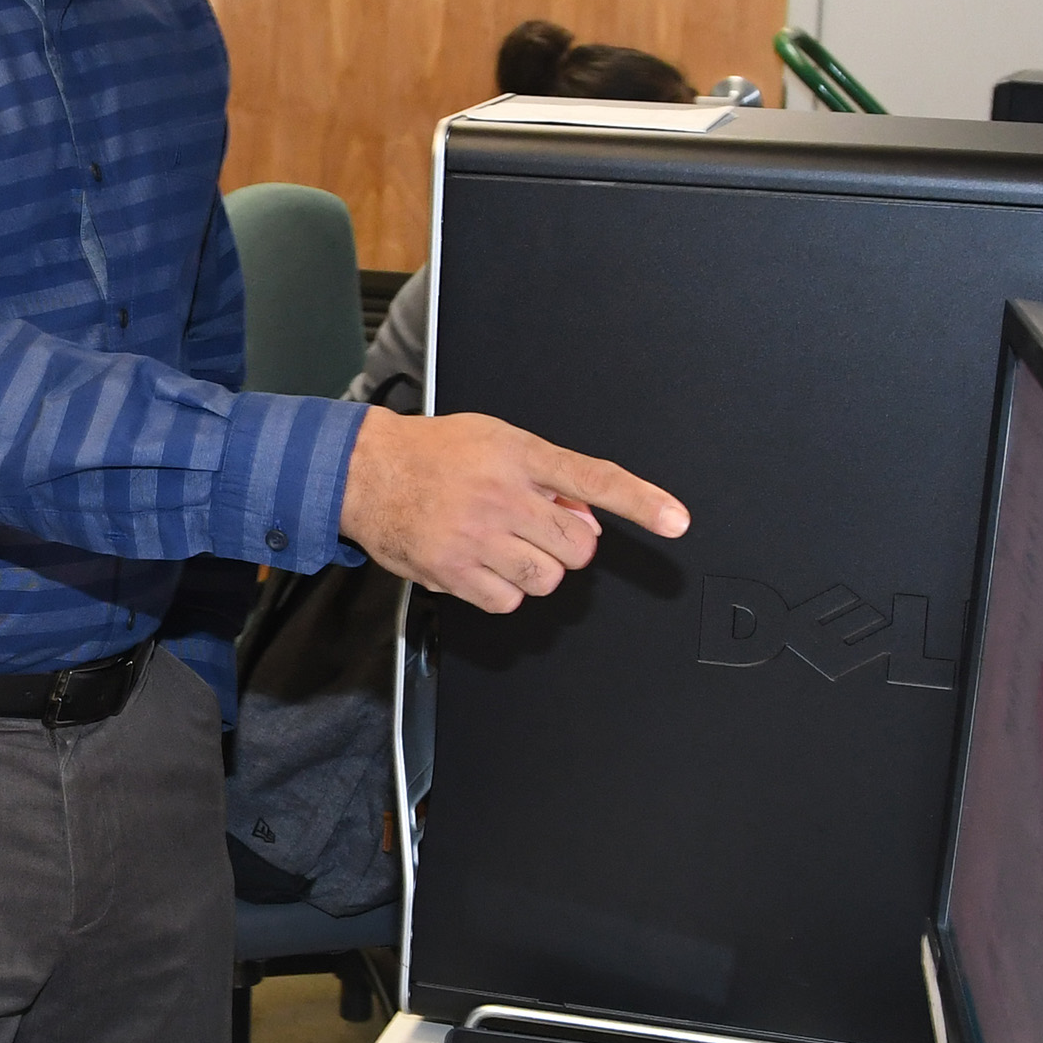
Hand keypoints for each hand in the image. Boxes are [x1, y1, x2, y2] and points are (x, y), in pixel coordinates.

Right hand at [337, 407, 687, 611]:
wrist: (366, 470)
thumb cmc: (435, 453)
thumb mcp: (497, 441)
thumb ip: (545, 476)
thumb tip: (586, 516)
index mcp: (520, 455)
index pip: (594, 479)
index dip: (641, 501)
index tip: (676, 521)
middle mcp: (502, 494)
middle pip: (578, 548)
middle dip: (568, 546)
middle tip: (537, 530)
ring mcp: (477, 534)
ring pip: (547, 579)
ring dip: (535, 569)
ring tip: (504, 546)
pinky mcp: (452, 569)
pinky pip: (508, 601)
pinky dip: (502, 590)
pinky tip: (481, 564)